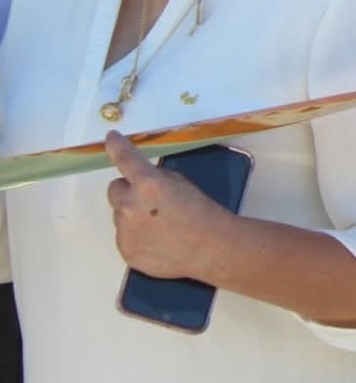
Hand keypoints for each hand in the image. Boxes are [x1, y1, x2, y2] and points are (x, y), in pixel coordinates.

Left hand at [105, 134, 233, 281]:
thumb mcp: (183, 184)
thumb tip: (143, 179)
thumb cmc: (203, 213)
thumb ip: (158, 178)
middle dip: (128, 191)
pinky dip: (136, 236)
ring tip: (159, 226)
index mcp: (148, 184)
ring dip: (133, 215)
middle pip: (114, 189)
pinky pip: (124, 237)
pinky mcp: (126, 251)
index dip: (116, 145)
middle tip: (150, 201)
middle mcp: (130, 206)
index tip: (110, 139)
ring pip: (120, 215)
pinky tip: (157, 241)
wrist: (210, 248)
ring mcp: (125, 231)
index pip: (125, 158)